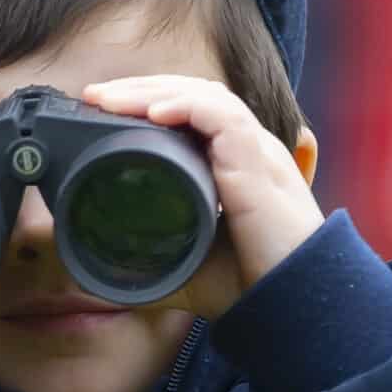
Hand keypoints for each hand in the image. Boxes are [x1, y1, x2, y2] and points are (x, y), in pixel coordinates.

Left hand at [77, 76, 322, 318]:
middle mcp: (246, 150)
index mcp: (233, 164)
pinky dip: (187, 107)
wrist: (297, 304)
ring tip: (110, 98)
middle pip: (193, 94)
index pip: (191, 112)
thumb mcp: (186, 268)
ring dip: (154, 91)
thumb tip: (97, 275)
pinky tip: (153, 112)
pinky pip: (223, 117)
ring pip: (205, 96)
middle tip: (94, 95)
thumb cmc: (250, 284)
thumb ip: (150, 262)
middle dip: (141, 87)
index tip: (102, 109)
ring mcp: (255, 152)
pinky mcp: (260, 163)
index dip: (149, 102)